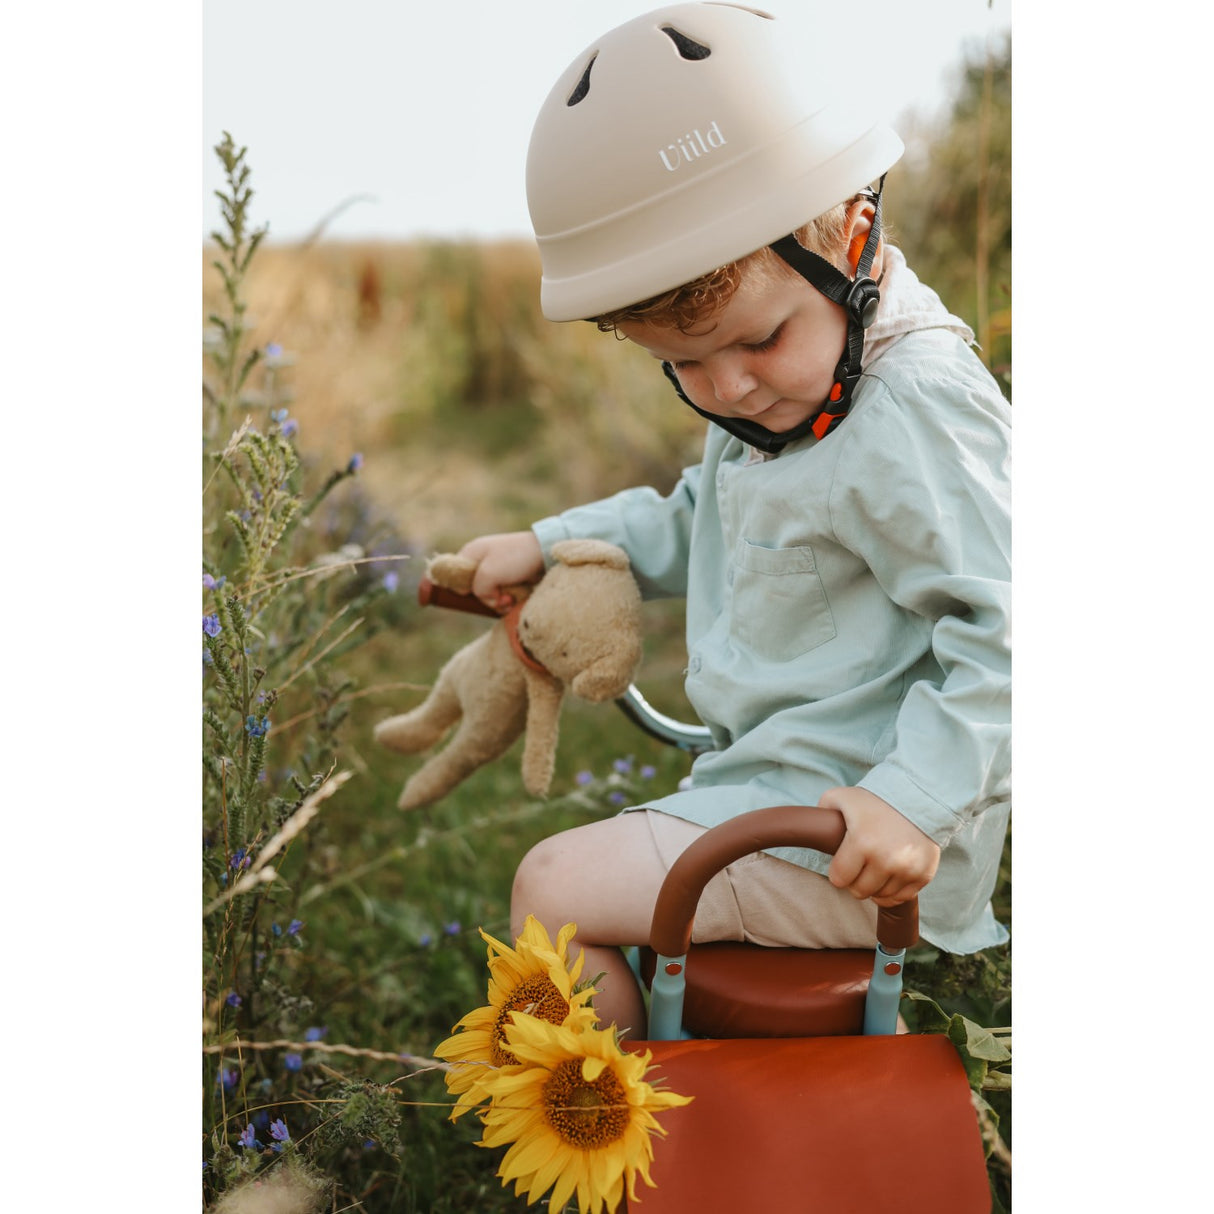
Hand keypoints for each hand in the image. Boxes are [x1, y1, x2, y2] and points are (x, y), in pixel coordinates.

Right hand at [457, 531, 544, 610]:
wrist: (545, 553)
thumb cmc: (514, 558)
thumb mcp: (488, 573)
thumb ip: (478, 589)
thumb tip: (487, 599)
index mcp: (471, 553)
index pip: (452, 574)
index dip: (460, 589)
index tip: (471, 595)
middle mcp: (481, 561)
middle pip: (473, 590)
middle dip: (486, 599)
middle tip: (499, 598)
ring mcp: (496, 570)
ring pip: (489, 595)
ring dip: (499, 602)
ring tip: (511, 599)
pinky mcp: (509, 578)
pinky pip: (502, 595)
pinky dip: (508, 600)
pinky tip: (516, 600)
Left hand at [819, 786, 940, 907]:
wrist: (917, 796)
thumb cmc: (874, 799)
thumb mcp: (841, 797)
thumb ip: (820, 812)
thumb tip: (811, 829)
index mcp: (861, 843)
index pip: (839, 879)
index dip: (838, 872)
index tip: (842, 863)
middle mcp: (886, 860)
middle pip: (859, 891)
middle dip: (855, 880)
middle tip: (859, 865)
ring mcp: (906, 869)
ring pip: (880, 896)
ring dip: (874, 885)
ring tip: (874, 868)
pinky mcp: (923, 874)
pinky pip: (901, 897)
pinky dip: (892, 890)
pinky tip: (888, 876)